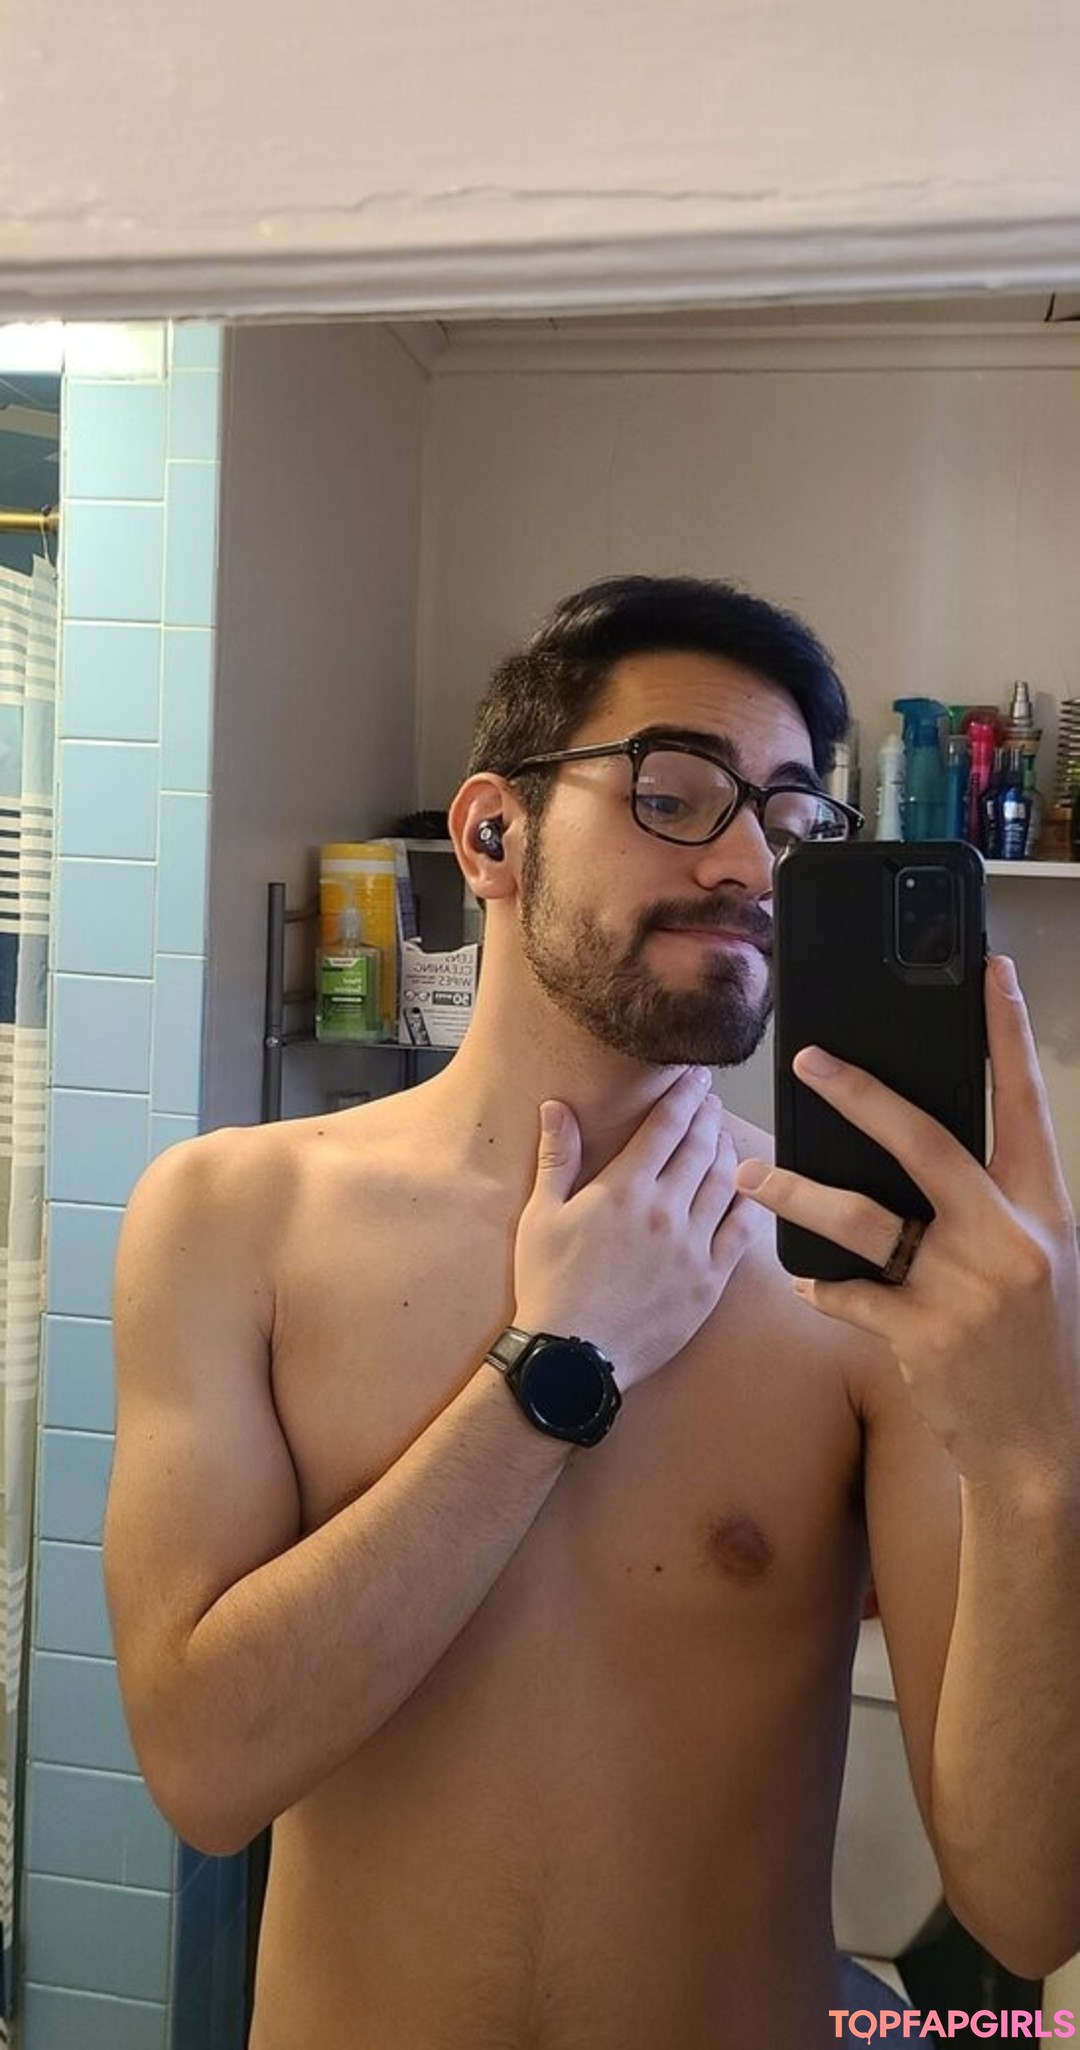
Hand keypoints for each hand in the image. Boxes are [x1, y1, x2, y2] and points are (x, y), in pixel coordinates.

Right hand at [513, 1066, 764, 1391]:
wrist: (572, 1358)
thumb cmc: (550, 1286)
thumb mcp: (541, 1215)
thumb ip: (557, 1156)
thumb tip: (557, 1106)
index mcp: (624, 1189)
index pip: (666, 1125)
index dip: (684, 1094)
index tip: (694, 1077)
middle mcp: (665, 1210)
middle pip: (701, 1146)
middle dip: (709, 1115)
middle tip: (710, 1099)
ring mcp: (692, 1246)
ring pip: (726, 1182)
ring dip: (730, 1150)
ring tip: (725, 1136)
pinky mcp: (709, 1281)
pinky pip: (743, 1231)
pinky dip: (753, 1202)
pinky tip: (754, 1188)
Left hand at [734, 956, 1079, 1495]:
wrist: (1041, 1446)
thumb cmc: (1038, 1344)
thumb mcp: (1039, 1260)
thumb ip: (995, 1204)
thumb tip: (931, 1147)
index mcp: (1041, 1209)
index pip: (1026, 1104)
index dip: (1008, 1034)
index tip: (991, 974)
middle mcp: (1006, 1239)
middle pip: (923, 1143)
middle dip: (861, 1095)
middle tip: (808, 1059)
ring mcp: (962, 1287)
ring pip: (863, 1218)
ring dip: (798, 1191)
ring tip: (753, 1174)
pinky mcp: (922, 1334)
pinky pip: (849, 1292)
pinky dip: (820, 1284)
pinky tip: (803, 1281)